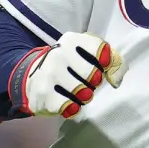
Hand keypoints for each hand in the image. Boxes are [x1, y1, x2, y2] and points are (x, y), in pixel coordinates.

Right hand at [10, 32, 124, 117]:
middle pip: (94, 77)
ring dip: (84, 97)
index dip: (106, 64)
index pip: (102, 52)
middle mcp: (58, 54)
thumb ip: (107, 58)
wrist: (31, 77)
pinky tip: (66, 101)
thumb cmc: (67, 64)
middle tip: (84, 81)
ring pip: (84, 94)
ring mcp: (49, 75)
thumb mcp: (84, 52)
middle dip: (93, 83)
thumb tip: (116, 77)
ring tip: (75, 92)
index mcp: (71, 40)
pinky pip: (71, 108)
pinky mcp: (43, 95)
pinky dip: (73, 107)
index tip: (100, 66)